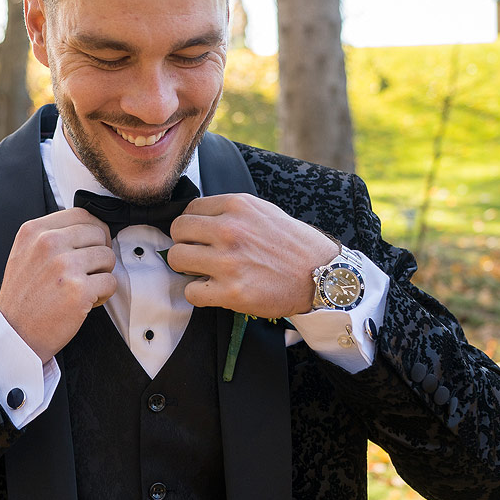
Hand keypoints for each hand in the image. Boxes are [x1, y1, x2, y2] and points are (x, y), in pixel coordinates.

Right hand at [0, 209, 116, 362]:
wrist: (15, 333)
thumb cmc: (23, 296)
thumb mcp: (25, 253)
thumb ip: (51, 235)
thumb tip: (89, 227)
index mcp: (34, 231)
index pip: (81, 214)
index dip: (94, 230)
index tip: (92, 245)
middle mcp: (48, 243)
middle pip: (99, 233)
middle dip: (99, 253)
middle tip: (86, 272)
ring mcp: (64, 266)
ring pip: (108, 257)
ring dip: (102, 274)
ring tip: (84, 286)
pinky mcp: (79, 290)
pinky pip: (111, 282)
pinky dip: (103, 294)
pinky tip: (86, 301)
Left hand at [166, 194, 338, 318]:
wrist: (322, 276)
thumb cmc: (293, 245)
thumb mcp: (263, 211)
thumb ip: (230, 212)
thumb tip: (197, 219)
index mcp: (237, 205)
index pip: (189, 210)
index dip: (193, 226)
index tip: (201, 237)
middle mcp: (230, 230)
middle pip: (177, 231)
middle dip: (185, 244)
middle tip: (200, 255)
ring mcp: (229, 261)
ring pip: (176, 259)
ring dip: (187, 268)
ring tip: (205, 273)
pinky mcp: (231, 292)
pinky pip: (191, 292)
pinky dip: (199, 294)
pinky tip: (214, 291)